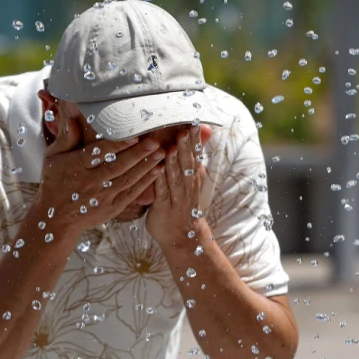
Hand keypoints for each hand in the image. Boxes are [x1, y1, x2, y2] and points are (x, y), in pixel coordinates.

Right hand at [37, 116, 165, 235]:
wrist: (56, 219)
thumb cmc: (54, 183)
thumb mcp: (53, 158)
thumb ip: (65, 139)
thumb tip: (72, 119)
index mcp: (76, 167)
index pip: (99, 153)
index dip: (117, 145)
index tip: (133, 136)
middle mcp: (90, 182)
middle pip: (117, 166)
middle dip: (138, 154)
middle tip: (155, 142)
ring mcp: (102, 197)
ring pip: (127, 179)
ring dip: (145, 166)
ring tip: (161, 153)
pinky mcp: (111, 208)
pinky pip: (130, 193)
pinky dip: (144, 183)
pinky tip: (156, 171)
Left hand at [146, 124, 213, 246]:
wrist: (183, 235)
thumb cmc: (181, 202)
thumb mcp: (190, 178)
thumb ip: (191, 157)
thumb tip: (202, 133)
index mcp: (193, 176)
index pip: (195, 154)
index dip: (195, 139)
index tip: (193, 122)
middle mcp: (188, 185)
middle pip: (188, 163)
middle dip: (186, 147)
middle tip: (185, 130)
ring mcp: (177, 197)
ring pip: (177, 177)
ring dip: (174, 162)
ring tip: (172, 147)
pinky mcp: (163, 208)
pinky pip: (162, 193)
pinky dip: (160, 181)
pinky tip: (157, 170)